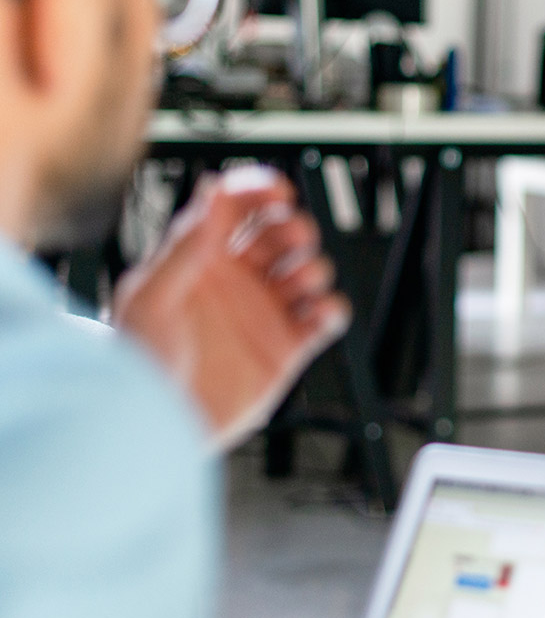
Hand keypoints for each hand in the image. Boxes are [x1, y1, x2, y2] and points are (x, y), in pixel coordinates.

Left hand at [113, 167, 350, 451]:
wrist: (157, 427)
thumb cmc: (138, 364)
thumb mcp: (151, 296)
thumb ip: (186, 244)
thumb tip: (212, 191)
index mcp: (201, 259)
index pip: (237, 207)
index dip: (261, 190)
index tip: (279, 191)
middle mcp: (237, 281)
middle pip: (283, 233)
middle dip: (296, 227)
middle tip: (291, 239)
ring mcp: (265, 313)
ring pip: (310, 270)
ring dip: (314, 268)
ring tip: (298, 285)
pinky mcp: (288, 348)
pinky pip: (328, 317)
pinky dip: (333, 309)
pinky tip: (317, 313)